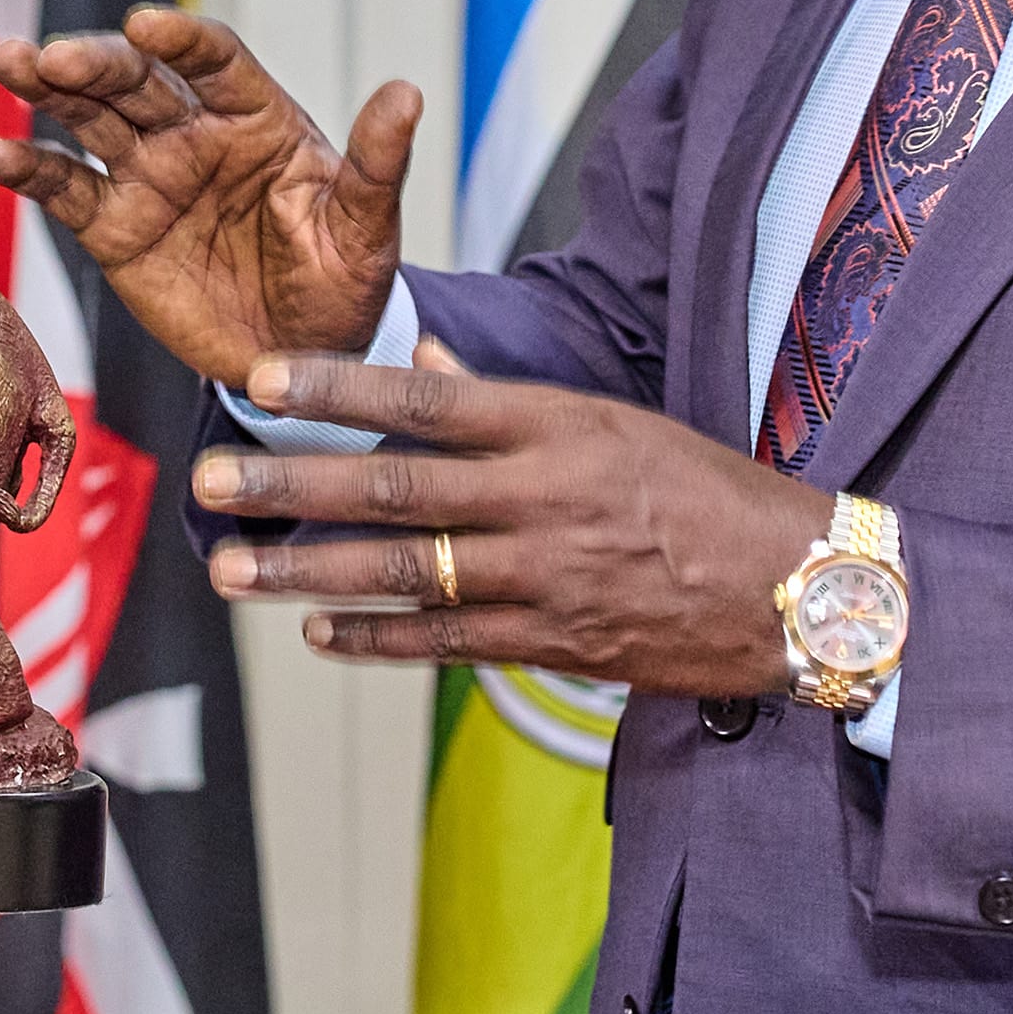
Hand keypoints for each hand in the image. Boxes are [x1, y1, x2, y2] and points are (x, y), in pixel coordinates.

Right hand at [0, 5, 416, 384]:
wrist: (303, 359)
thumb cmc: (343, 281)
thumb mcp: (368, 229)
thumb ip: (378, 164)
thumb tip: (408, 93)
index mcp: (257, 117)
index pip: (216, 61)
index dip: (183, 40)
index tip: (149, 25)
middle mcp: (195, 133)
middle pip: (138, 81)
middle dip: (96, 63)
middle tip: (54, 57)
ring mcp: (148, 177)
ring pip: (89, 118)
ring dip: (46, 89)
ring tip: (10, 62)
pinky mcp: (114, 229)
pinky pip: (66, 191)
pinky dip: (29, 168)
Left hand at [192, 343, 828, 692]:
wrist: (801, 591)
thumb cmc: (707, 493)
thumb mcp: (616, 421)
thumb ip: (510, 402)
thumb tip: (422, 369)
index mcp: (558, 427)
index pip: (423, 400)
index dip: (335, 389)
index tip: (259, 380)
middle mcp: (542, 499)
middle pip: (393, 488)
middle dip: (290, 487)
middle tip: (211, 484)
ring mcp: (545, 578)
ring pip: (403, 572)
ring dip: (308, 574)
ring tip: (231, 571)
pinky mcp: (553, 644)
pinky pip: (445, 642)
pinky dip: (377, 639)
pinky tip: (319, 633)